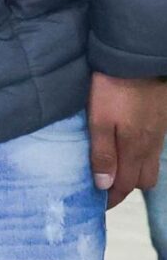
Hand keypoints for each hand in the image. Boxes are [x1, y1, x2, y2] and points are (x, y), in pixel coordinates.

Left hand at [87, 73, 166, 208]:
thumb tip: (105, 185)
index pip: (126, 186)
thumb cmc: (115, 87)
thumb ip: (103, 153)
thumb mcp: (100, 120)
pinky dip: (143, 154)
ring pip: (151, 163)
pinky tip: (130, 145)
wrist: (140, 55)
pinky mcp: (162, 118)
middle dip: (126, 188)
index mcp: (135, 148)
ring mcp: (159, 131)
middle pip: (144, 180)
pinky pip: (155, 147)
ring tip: (116, 167)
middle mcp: (151, 144)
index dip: (112, 199)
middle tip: (106, 186)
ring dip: (136, 171)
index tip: (98, 204)